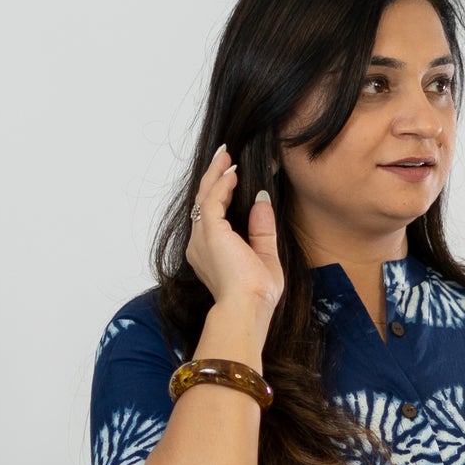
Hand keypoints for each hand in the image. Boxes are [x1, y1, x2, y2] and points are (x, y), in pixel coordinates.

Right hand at [186, 146, 283, 341]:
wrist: (247, 308)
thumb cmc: (256, 295)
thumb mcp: (265, 257)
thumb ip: (261, 230)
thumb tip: (261, 201)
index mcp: (210, 253)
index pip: (212, 216)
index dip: (220, 193)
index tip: (231, 175)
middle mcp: (199, 244)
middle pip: (203, 202)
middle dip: (213, 177)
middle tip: (224, 155)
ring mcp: (201, 238)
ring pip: (204, 197)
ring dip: (216, 174)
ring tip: (226, 156)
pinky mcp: (209, 232)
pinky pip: (212, 200)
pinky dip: (222, 184)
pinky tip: (232, 173)